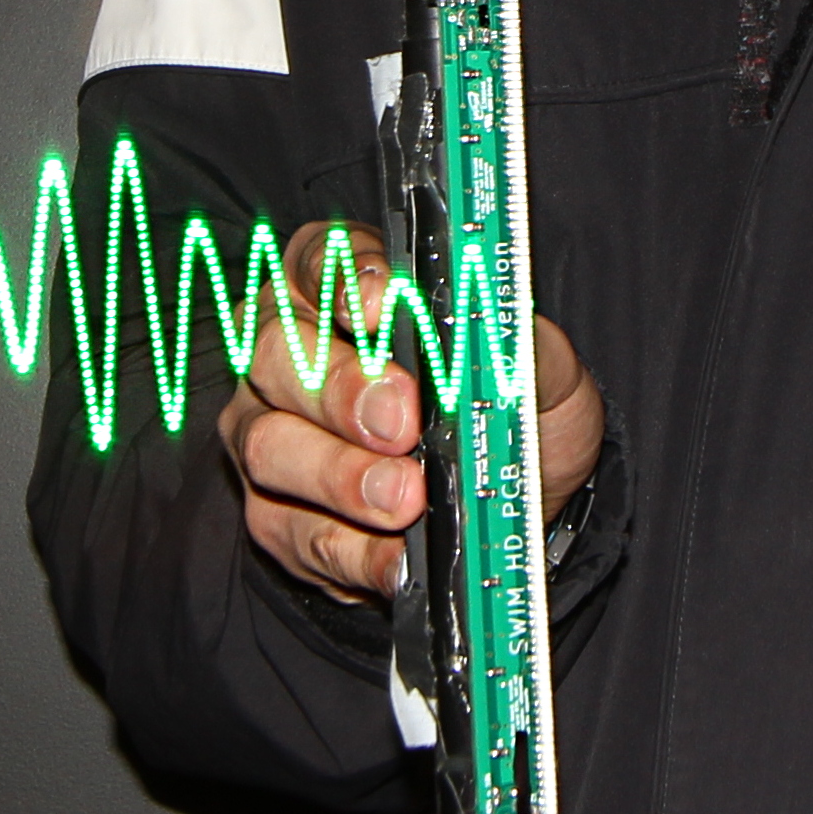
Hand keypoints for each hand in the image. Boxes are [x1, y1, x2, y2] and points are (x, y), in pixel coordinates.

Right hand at [216, 220, 605, 604]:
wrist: (514, 503)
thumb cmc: (512, 406)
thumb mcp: (542, 365)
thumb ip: (522, 342)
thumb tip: (503, 333)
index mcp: (344, 285)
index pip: (321, 257)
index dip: (344, 277)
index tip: (384, 303)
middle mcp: (288, 349)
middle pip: (277, 351)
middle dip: (341, 387)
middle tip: (402, 421)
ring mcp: (271, 433)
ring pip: (270, 446)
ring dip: (341, 476)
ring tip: (406, 499)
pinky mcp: (278, 518)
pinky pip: (295, 534)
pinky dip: (351, 548)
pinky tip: (396, 556)